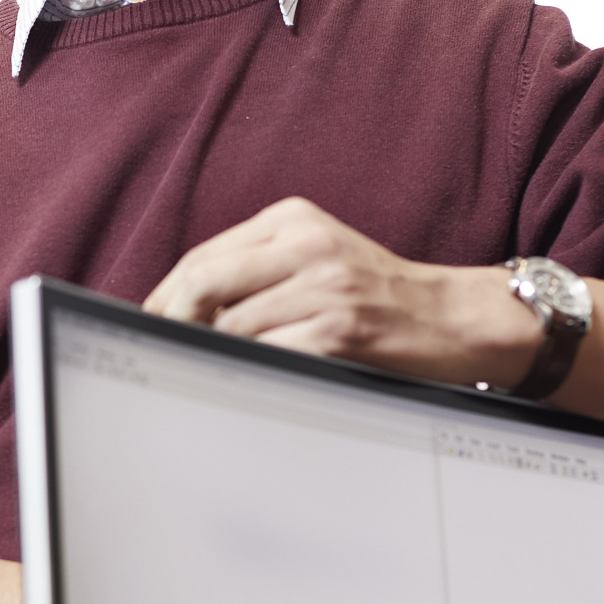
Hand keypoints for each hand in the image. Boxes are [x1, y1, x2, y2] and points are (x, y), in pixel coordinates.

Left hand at [142, 197, 539, 387]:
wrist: (455, 319)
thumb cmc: (381, 296)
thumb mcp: (320, 258)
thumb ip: (260, 268)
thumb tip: (183, 308)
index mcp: (294, 219)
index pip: (203, 256)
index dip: (165, 295)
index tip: (149, 324)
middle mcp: (306, 245)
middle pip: (203, 282)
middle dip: (169, 322)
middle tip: (157, 352)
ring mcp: (323, 287)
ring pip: (229, 324)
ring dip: (209, 354)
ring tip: (200, 373)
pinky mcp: (338, 330)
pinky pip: (266, 355)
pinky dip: (245, 372)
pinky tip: (243, 383)